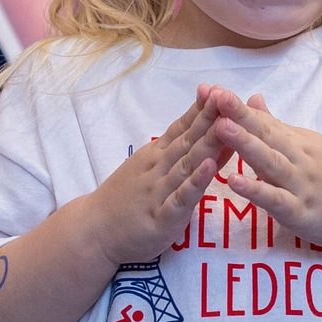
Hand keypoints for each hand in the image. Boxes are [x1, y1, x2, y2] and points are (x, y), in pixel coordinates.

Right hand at [83, 92, 232, 265]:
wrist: (91, 231)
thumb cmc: (123, 200)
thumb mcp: (146, 168)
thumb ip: (173, 152)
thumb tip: (200, 131)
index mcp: (155, 156)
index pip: (181, 128)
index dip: (202, 110)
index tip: (221, 90)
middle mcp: (158, 169)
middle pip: (188, 141)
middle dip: (210, 119)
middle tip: (229, 98)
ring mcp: (159, 192)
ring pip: (187, 164)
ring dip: (208, 144)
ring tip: (227, 126)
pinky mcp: (161, 218)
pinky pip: (181, 198)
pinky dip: (195, 182)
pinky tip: (209, 168)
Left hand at [207, 89, 321, 251]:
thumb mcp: (307, 145)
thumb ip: (276, 126)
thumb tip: (252, 98)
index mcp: (296, 141)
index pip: (264, 121)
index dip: (238, 107)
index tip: (213, 90)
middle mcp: (298, 159)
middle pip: (265, 135)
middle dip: (238, 116)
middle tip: (215, 97)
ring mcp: (300, 185)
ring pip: (269, 162)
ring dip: (245, 144)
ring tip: (220, 128)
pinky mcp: (300, 212)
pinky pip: (276, 200)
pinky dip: (256, 190)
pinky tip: (234, 181)